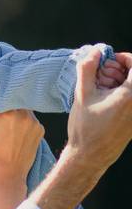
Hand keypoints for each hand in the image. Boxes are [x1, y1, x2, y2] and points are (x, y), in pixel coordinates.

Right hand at [0, 103, 43, 183]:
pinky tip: (14, 129)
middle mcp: (25, 116)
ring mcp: (35, 124)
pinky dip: (23, 121)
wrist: (7, 177)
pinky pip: (31, 120)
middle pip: (15, 100)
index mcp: (9, 113)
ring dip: (16, 112)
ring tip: (5, 120)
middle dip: (6, 103)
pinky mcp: (40, 132)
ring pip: (24, 109)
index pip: (3, 95)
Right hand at [67, 48, 131, 172]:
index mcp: (130, 95)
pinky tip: (107, 100)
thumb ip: (88, 69)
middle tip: (104, 75)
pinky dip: (124, 95)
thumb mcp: (82, 94)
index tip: (111, 61)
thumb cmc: (85, 127)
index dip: (124, 58)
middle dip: (122, 70)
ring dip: (122, 82)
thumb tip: (96, 52)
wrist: (89, 156)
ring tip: (103, 88)